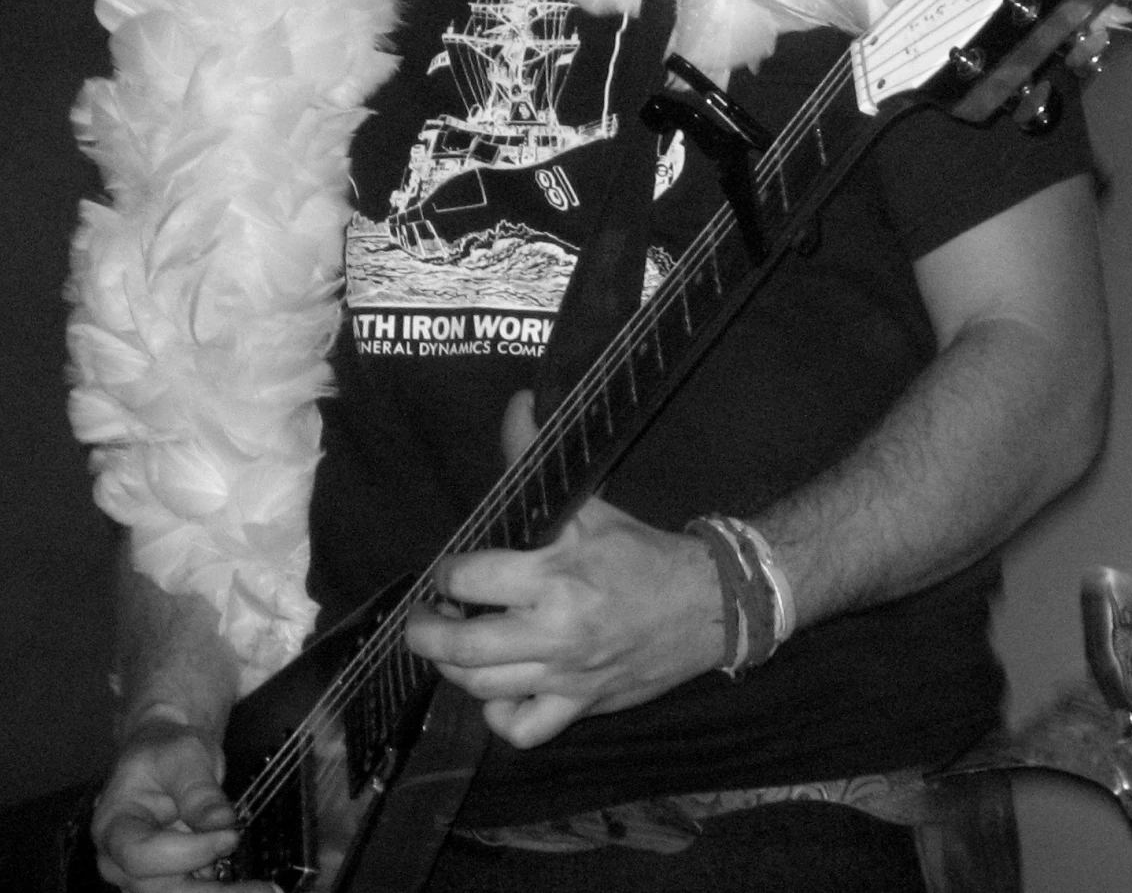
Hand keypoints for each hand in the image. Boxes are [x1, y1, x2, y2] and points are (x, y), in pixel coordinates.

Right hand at [91, 720, 271, 891]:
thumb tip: (223, 823)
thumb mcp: (185, 756)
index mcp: (114, 826)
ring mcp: (142, 876)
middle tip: (264, 889)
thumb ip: (200, 791)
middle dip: (212, 892)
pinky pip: (193, 892)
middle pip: (160, 888)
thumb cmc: (166, 753)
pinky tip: (255, 887)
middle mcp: (119, 861)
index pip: (141, 854)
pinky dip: (223, 891)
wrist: (164, 760)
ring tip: (264, 889)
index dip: (186, 853)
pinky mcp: (168, 881)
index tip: (230, 837)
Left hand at [403, 390, 724, 748]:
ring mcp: (566, 675)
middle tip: (426, 616)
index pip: (467, 580)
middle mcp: (555, 631)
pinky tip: (500, 688)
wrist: (706, 604)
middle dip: (426, 631)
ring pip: (481, 687)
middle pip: (460, 647)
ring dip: (454, 668)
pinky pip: (521, 729)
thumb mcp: (590, 504)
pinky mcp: (581, 705)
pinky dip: (499, 714)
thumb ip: (538, 458)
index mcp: (554, 576)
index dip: (446, 574)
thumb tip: (516, 403)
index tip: (449, 571)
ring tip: (456, 644)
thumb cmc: (642, 554)